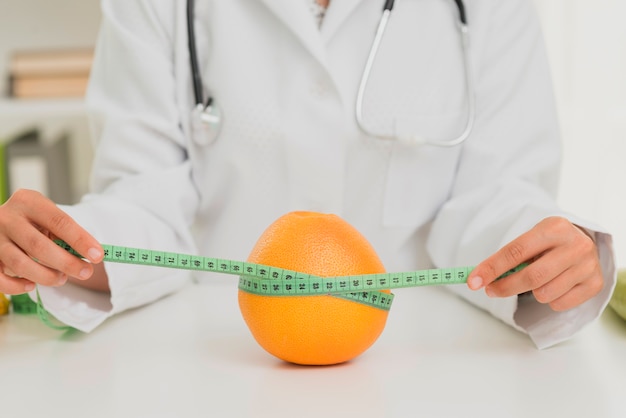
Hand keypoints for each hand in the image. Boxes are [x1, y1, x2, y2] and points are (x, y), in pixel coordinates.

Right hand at [0, 189, 103, 293]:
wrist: (2, 222)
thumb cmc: (33, 223)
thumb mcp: (49, 220)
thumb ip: (65, 235)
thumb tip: (91, 256)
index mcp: (28, 201)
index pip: (59, 221)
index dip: (80, 240)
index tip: (98, 256)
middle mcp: (7, 217)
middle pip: (39, 245)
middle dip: (66, 262)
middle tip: (85, 272)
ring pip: (20, 263)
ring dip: (46, 276)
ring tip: (62, 278)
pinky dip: (17, 286)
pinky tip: (32, 286)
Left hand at [467, 216, 603, 310]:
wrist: (581, 244)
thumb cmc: (548, 244)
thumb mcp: (531, 239)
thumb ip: (509, 256)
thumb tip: (479, 277)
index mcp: (554, 227)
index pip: (516, 251)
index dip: (492, 268)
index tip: (473, 281)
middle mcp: (576, 245)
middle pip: (531, 276)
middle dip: (505, 287)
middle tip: (490, 290)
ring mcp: (588, 265)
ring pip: (545, 294)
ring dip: (531, 293)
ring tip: (536, 281)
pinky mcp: (595, 284)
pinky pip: (560, 304)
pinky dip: (550, 300)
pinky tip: (554, 286)